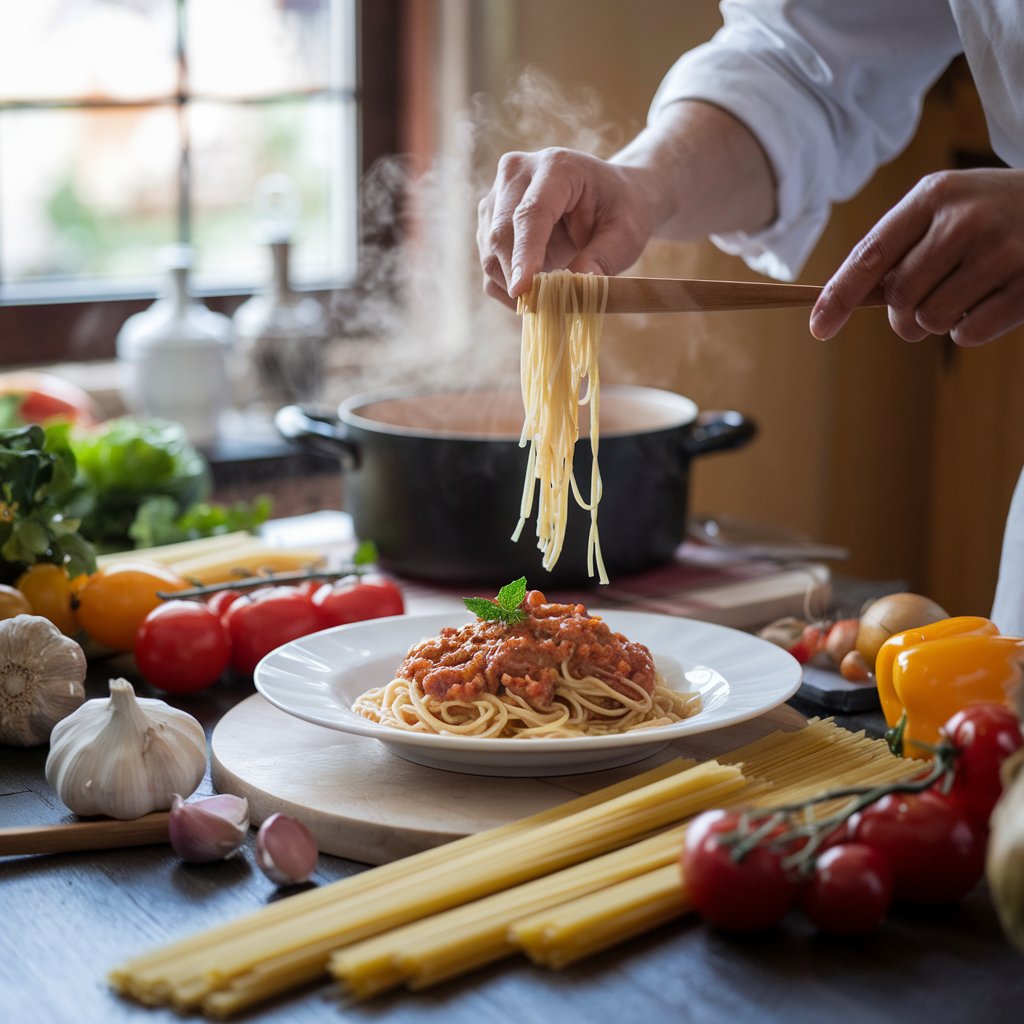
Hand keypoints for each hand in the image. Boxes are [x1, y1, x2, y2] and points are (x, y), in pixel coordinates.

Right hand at [476, 147, 660, 307]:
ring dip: (513, 284)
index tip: (522, 291)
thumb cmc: (621, 210)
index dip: (525, 255)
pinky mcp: (489, 219)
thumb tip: (576, 291)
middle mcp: (517, 173)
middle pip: (501, 234)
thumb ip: (602, 259)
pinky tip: (534, 288)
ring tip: (548, 293)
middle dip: (517, 277)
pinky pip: (489, 265)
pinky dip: (507, 286)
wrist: (609, 195)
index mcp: (556, 167)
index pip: (530, 214)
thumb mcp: (626, 234)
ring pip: (490, 253)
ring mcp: (497, 195)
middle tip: (543, 308)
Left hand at [810, 168, 1023, 345]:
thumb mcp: (940, 207)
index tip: (819, 327)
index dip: (839, 296)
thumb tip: (845, 301)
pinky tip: (987, 300)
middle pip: (899, 297)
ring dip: (935, 321)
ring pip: (930, 320)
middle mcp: (966, 221)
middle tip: (924, 298)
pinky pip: (968, 335)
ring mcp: (1001, 253)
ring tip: (962, 291)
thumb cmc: (984, 212)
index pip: (871, 255)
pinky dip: (968, 330)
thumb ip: (895, 246)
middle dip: (901, 312)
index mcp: (933, 197)